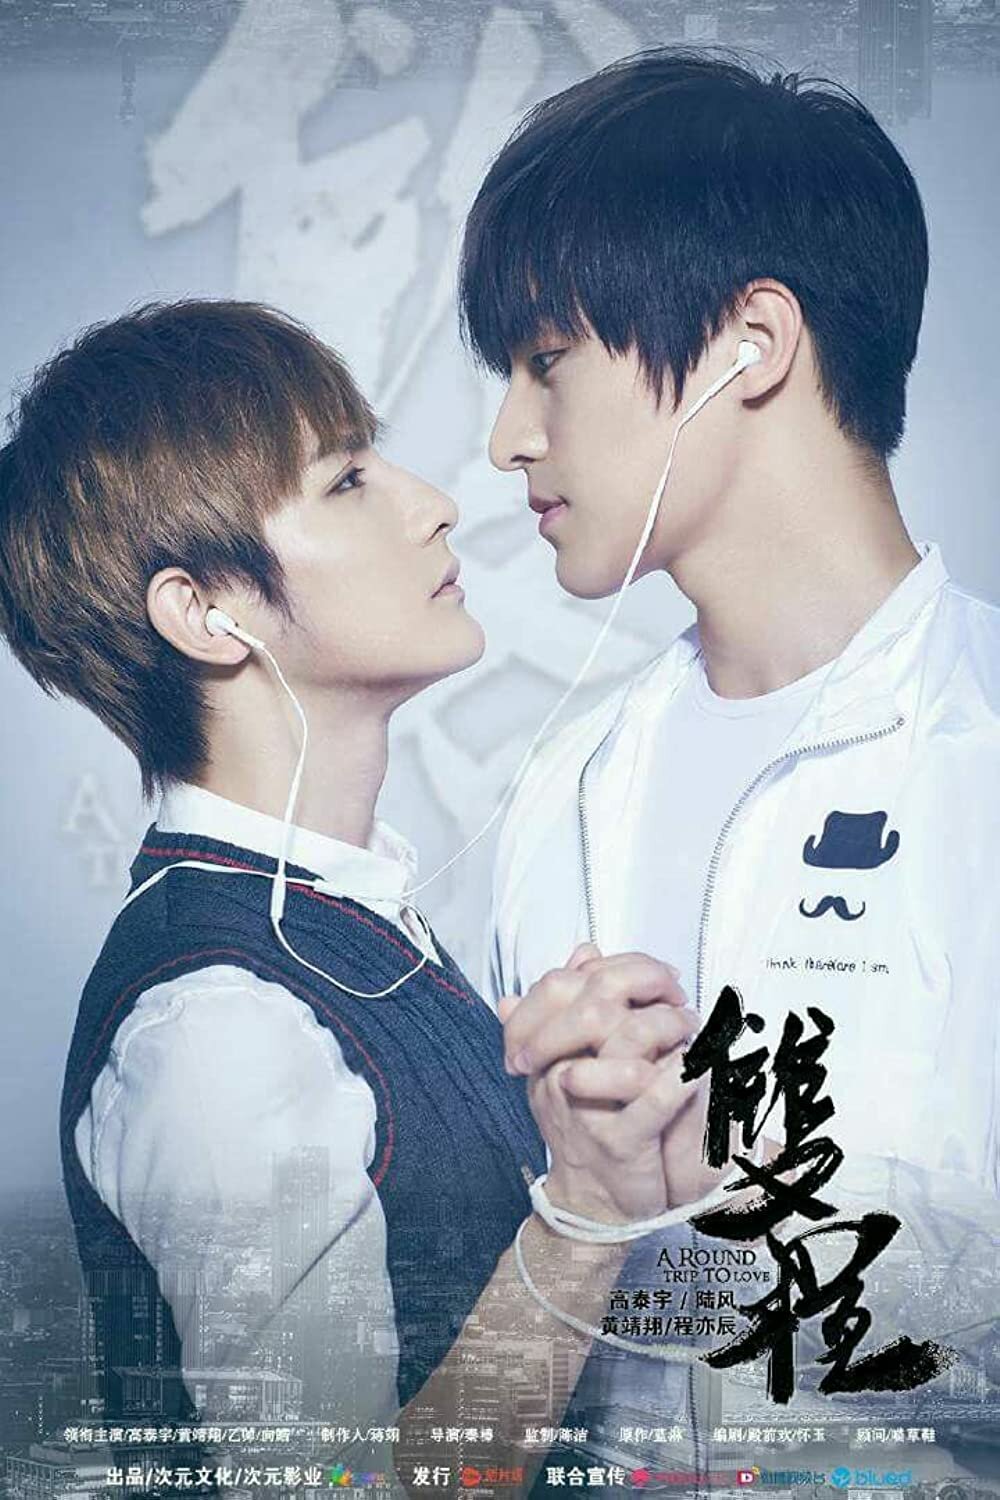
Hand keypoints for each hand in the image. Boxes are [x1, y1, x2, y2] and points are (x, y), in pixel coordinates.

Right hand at [499, 945, 696, 1221]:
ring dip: (669, 1026)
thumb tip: (583, 951)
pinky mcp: (617, 1142)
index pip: (563, 985)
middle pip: (594, 1006)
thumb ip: (578, 1006)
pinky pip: (651, 1098)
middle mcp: (555, 1074)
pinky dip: (680, 1075)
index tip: (658, 974)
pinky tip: (699, 1065)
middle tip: (678, 996)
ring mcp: (584, 1109)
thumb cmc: (592, 1122)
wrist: (593, 1202)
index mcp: (545, 1050)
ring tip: (691, 1029)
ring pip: (627, 1041)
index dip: (616, 967)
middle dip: (644, 988)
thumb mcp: (577, 1059)